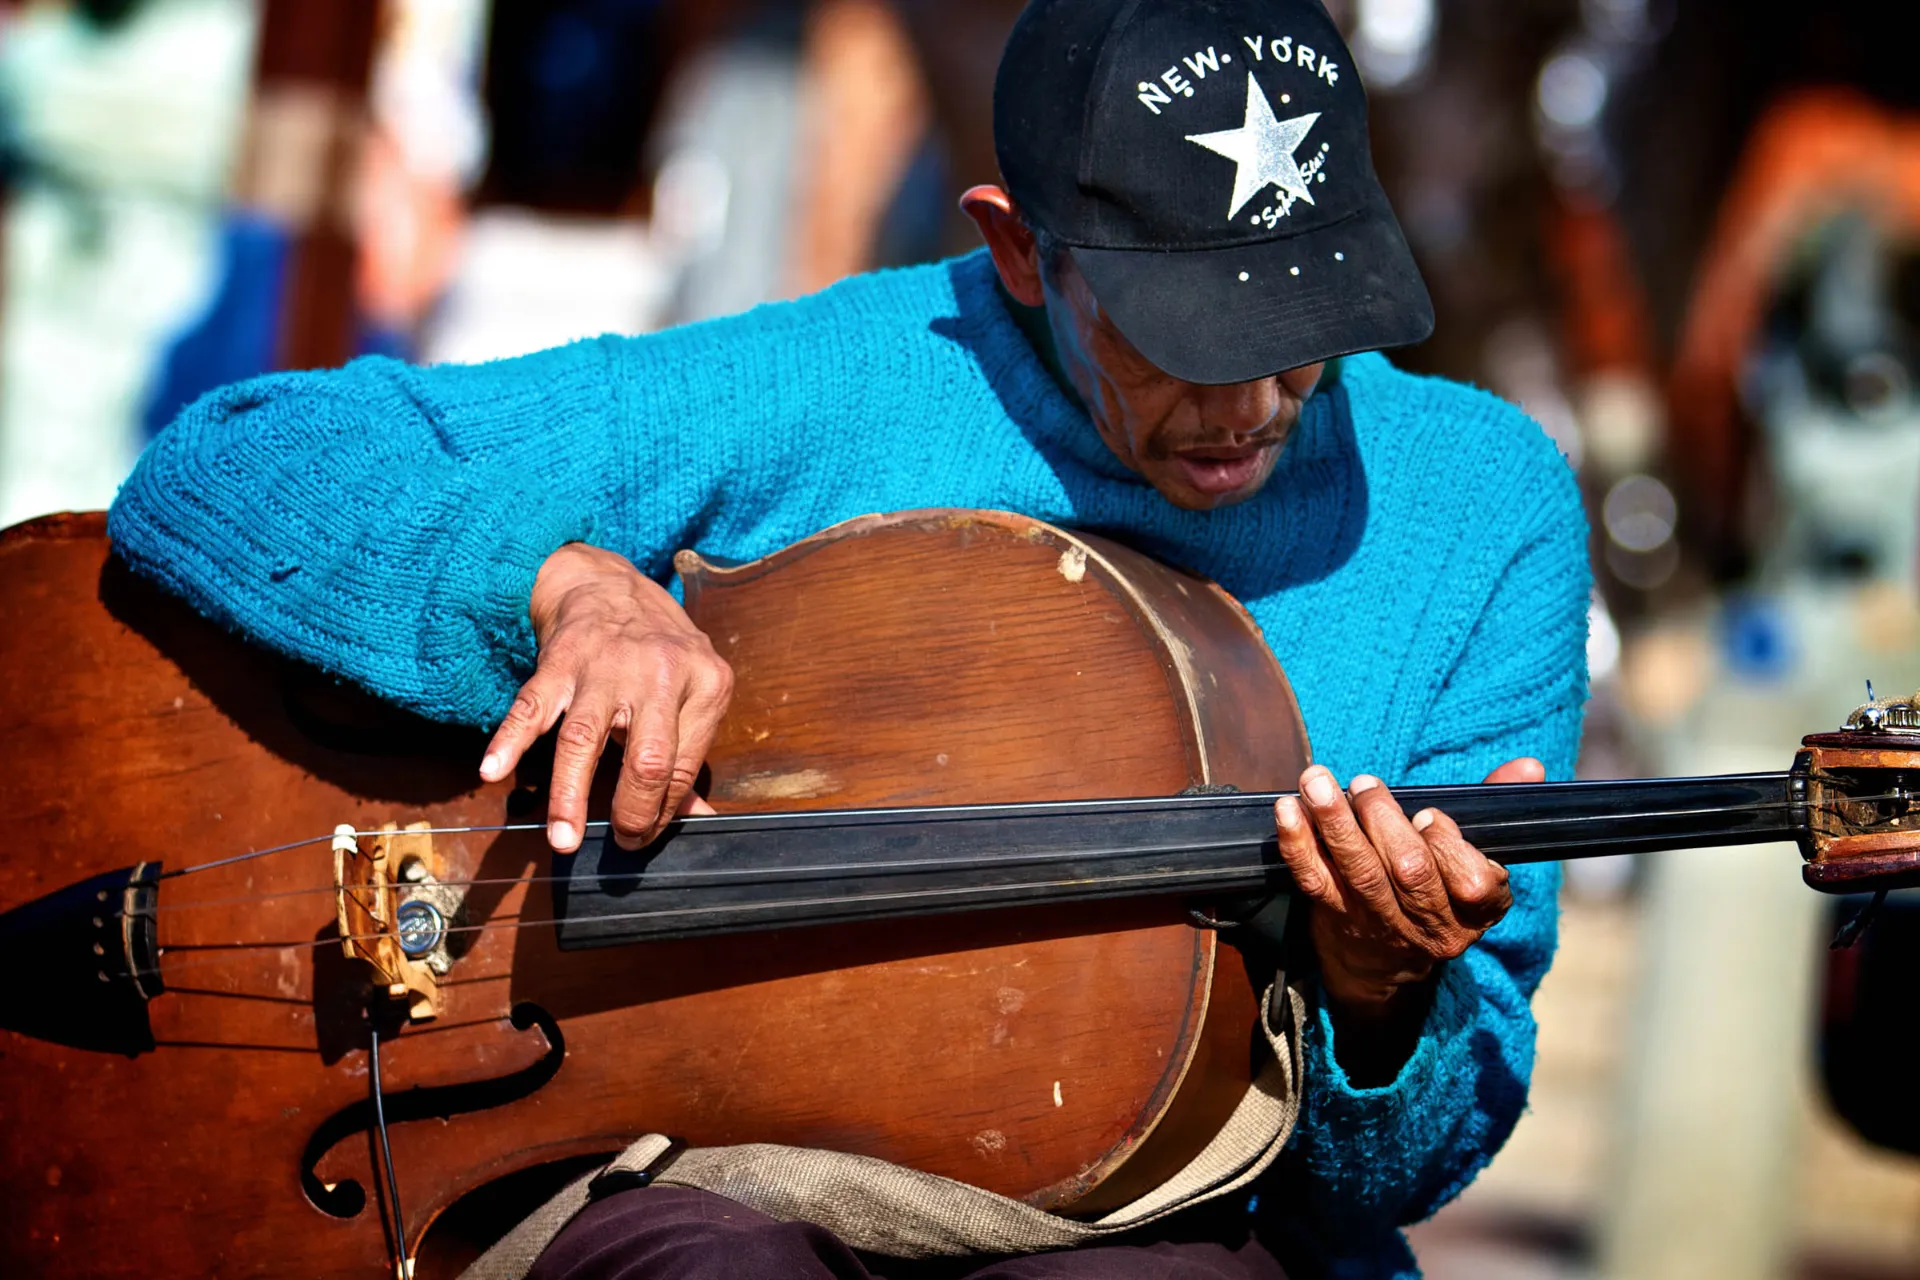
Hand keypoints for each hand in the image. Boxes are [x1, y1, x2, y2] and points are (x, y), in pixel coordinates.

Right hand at [480, 543, 731, 851]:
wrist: (607, 584)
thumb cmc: (657, 648)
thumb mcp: (693, 688)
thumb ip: (690, 753)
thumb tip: (699, 816)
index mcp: (705, 681)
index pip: (682, 767)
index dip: (663, 810)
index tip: (645, 834)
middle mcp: (660, 672)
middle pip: (649, 758)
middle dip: (633, 813)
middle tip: (621, 842)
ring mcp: (606, 665)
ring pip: (584, 739)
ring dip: (570, 795)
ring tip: (562, 838)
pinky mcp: (560, 660)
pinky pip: (532, 706)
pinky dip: (509, 740)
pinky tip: (494, 770)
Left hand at [1273, 759, 1539, 1074]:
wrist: (1386, 967)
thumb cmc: (1438, 890)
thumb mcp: (1476, 858)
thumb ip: (1497, 805)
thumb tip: (1529, 765)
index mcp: (1478, 909)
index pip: (1473, 883)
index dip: (1448, 845)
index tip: (1428, 815)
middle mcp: (1432, 924)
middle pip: (1411, 873)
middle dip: (1385, 821)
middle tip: (1366, 785)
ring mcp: (1381, 925)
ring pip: (1361, 874)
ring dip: (1336, 823)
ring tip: (1317, 781)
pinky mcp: (1336, 919)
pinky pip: (1314, 881)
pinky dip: (1297, 843)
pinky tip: (1287, 810)